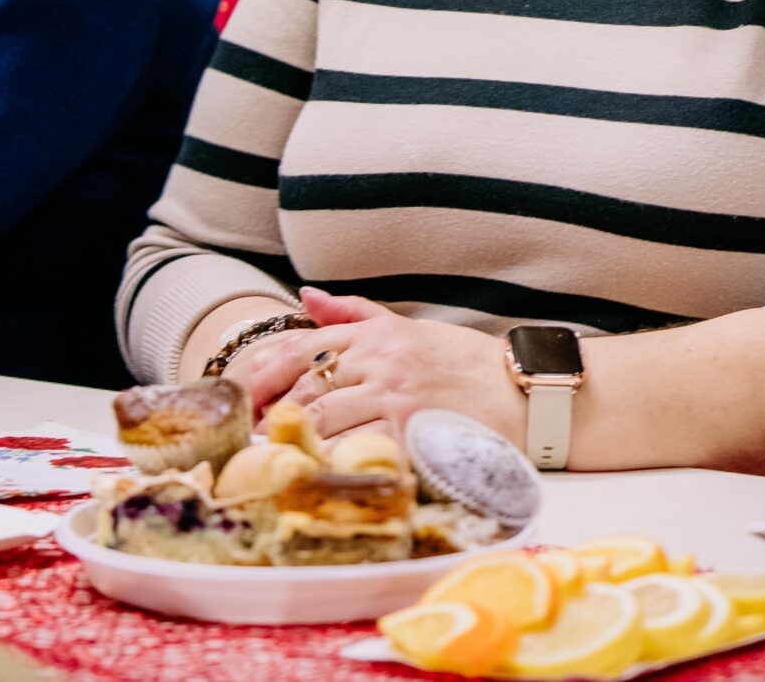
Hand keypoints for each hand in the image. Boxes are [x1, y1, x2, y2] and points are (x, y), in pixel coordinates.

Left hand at [231, 287, 525, 446]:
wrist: (524, 392)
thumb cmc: (466, 364)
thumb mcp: (409, 328)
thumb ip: (355, 313)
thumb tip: (305, 295)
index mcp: (374, 335)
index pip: (298, 348)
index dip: (260, 375)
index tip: (240, 401)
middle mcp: (379, 361)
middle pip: (303, 386)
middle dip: (268, 414)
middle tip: (245, 439)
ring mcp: (394, 396)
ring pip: (323, 417)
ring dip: (292, 440)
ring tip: (272, 458)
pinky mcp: (411, 431)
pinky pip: (357, 446)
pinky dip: (331, 458)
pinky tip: (315, 470)